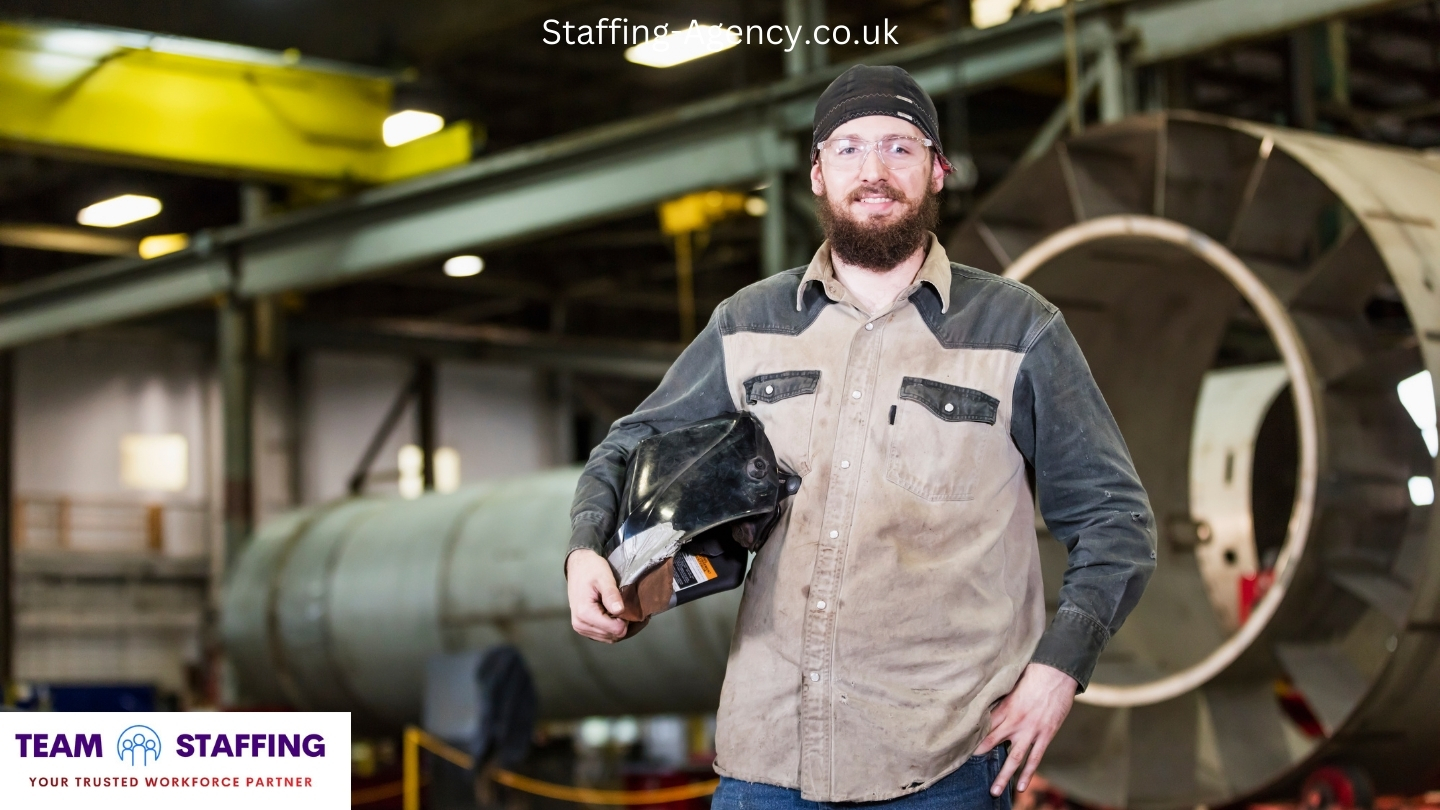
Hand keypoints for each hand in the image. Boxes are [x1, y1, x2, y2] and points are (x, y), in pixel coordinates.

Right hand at [566, 549, 627, 642]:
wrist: (578, 566)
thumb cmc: (591, 569)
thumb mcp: (604, 578)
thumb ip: (611, 595)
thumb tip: (619, 610)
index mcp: (585, 613)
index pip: (615, 630)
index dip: (625, 619)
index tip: (624, 605)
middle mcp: (580, 624)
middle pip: (613, 636)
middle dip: (621, 623)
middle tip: (621, 604)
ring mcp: (580, 627)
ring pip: (609, 638)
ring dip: (616, 626)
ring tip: (615, 607)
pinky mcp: (583, 627)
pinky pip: (603, 636)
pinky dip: (610, 628)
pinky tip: (610, 613)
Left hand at [976, 662, 1077, 795]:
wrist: (1057, 673)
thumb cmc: (1032, 675)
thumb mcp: (1010, 685)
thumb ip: (999, 700)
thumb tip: (984, 706)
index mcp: (1004, 707)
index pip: (983, 727)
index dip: (971, 739)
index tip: (959, 748)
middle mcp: (1015, 721)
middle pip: (992, 743)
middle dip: (979, 757)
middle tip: (966, 771)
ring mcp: (1031, 730)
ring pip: (1014, 758)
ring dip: (1004, 775)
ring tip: (995, 791)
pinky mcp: (1045, 735)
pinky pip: (1035, 758)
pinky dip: (1028, 773)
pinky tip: (1022, 786)